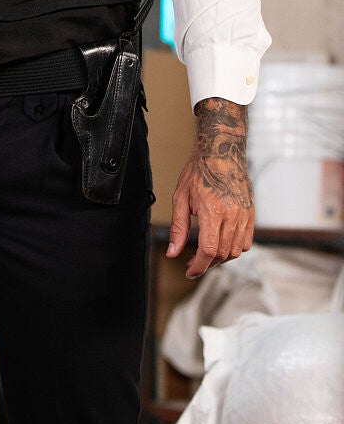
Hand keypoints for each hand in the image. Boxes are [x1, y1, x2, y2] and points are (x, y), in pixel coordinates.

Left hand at [167, 97, 254, 278]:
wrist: (221, 152)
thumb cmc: (198, 172)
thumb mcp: (180, 198)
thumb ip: (178, 228)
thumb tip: (173, 253)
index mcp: (213, 212)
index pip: (207, 251)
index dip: (198, 267)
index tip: (189, 271)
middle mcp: (232, 216)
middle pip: (221, 254)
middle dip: (206, 263)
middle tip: (193, 261)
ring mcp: (244, 215)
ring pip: (236, 251)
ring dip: (220, 258)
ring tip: (206, 252)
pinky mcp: (251, 213)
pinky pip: (246, 241)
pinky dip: (234, 248)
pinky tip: (221, 242)